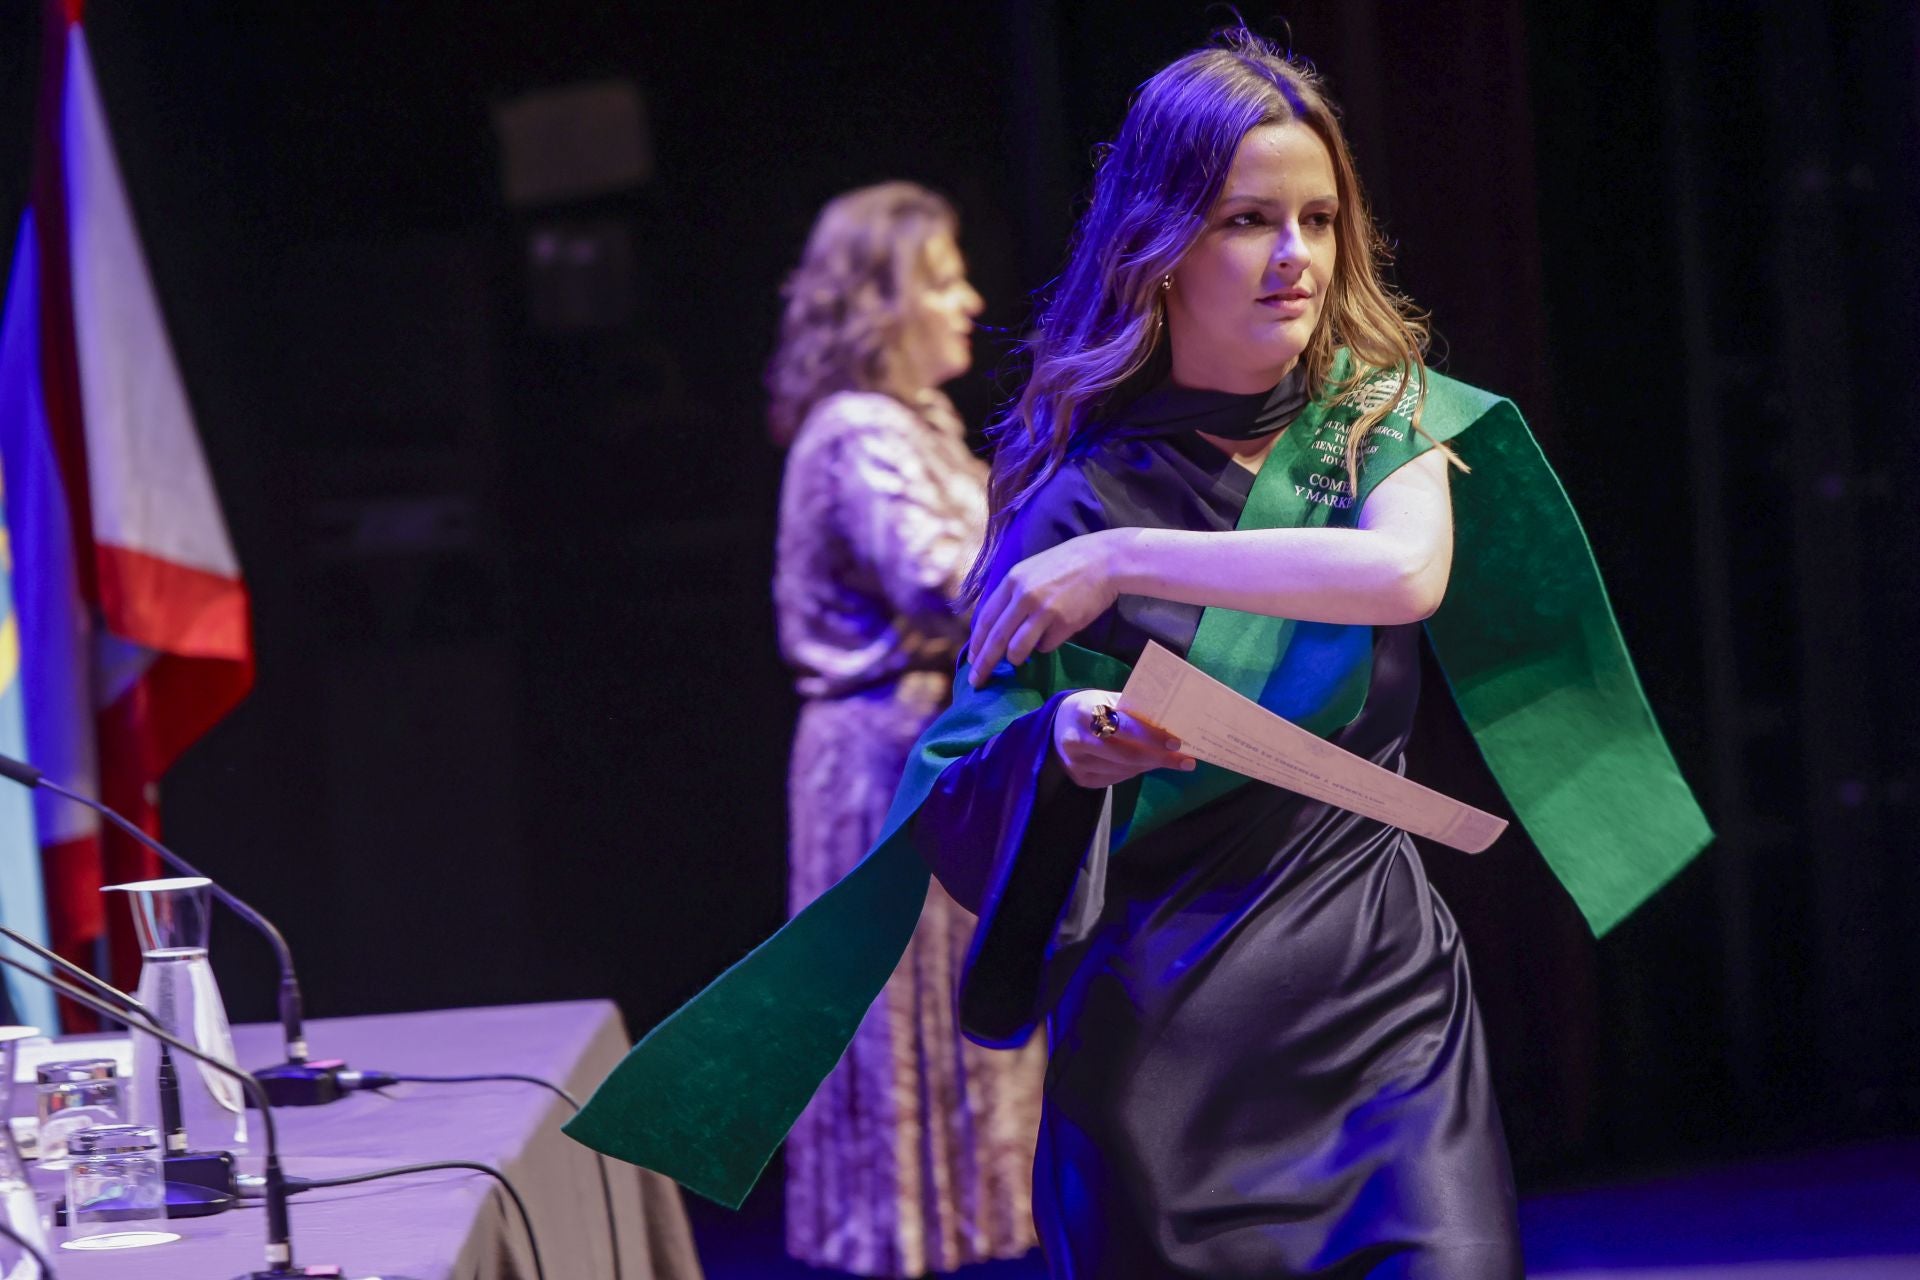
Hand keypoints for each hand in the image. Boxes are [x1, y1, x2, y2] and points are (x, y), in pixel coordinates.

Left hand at [967, 529, 1129, 686]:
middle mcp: (1023, 596)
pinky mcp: (1063, 623)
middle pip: (995, 639)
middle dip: (984, 664)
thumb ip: (1012, 595)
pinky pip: (1045, 647)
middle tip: (977, 682)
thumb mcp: (1030, 572)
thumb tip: (995, 627)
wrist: (1103, 560)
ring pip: (1017, 649)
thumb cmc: (1065, 566)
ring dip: (1015, 659)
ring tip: (1019, 659)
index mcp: (1011, 581)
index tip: (972, 661)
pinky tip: (1055, 633)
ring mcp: (1043, 610)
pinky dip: (1045, 646)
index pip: (985, 620)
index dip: (977, 644)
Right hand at [1052, 689, 1194, 788]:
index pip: (1125, 727)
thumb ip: (1133, 709)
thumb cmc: (1091, 708)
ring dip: (1150, 766)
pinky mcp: (1079, 778)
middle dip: (1160, 759)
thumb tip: (1171, 720)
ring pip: (1124, 770)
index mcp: (1087, 711)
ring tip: (1167, 760)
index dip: (1152, 736)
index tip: (1177, 743)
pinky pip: (1116, 779)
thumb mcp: (1107, 699)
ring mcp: (1077, 762)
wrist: (1056, 724)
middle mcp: (1079, 739)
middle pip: (1127, 755)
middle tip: (1185, 761)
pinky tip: (1144, 765)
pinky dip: (1134, 772)